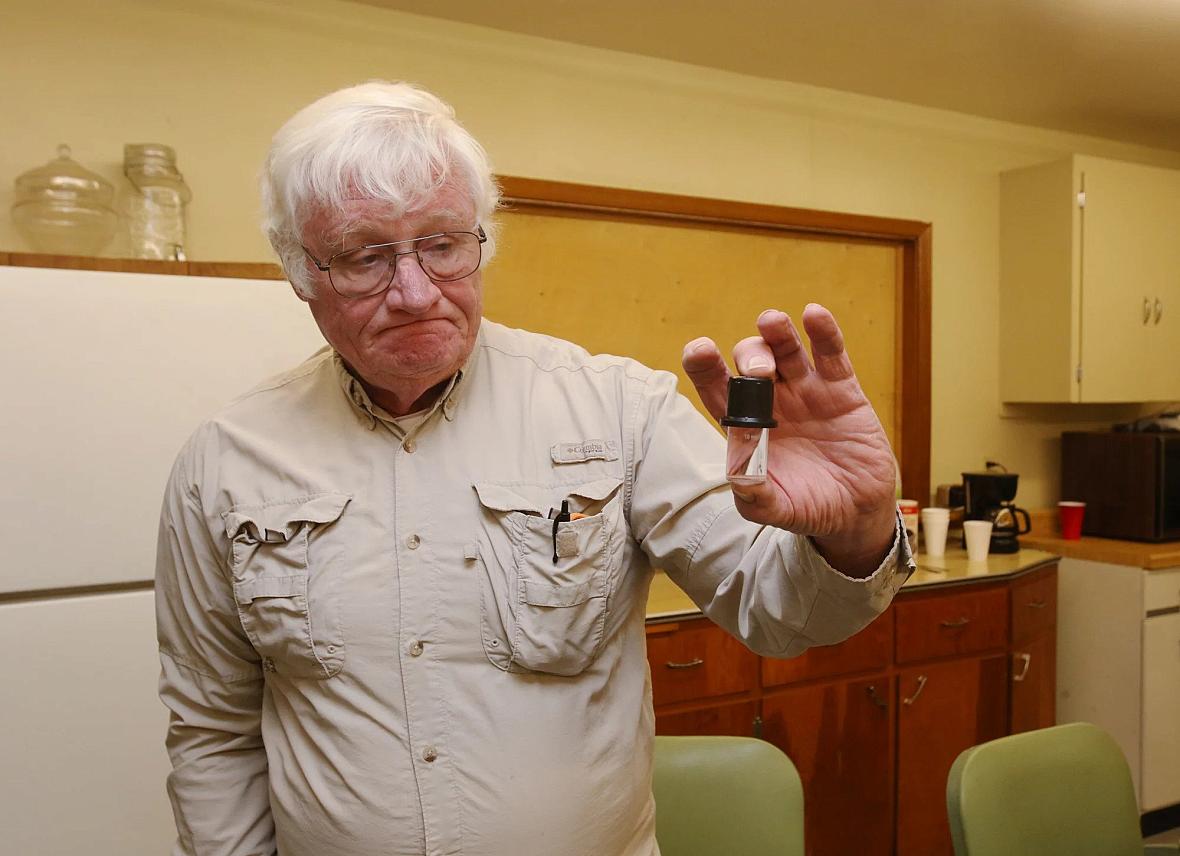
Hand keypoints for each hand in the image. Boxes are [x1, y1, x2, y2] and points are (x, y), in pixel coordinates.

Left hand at [682, 305, 897, 575]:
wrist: (857, 514)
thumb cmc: (807, 509)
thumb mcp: (777, 510)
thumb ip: (754, 496)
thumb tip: (739, 477)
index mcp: (746, 426)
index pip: (717, 389)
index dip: (705, 367)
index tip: (699, 350)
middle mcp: (772, 401)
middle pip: (751, 363)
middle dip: (751, 358)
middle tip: (760, 373)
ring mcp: (806, 391)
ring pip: (787, 349)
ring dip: (777, 332)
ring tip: (772, 321)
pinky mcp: (841, 390)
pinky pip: (831, 354)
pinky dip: (824, 332)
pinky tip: (814, 314)